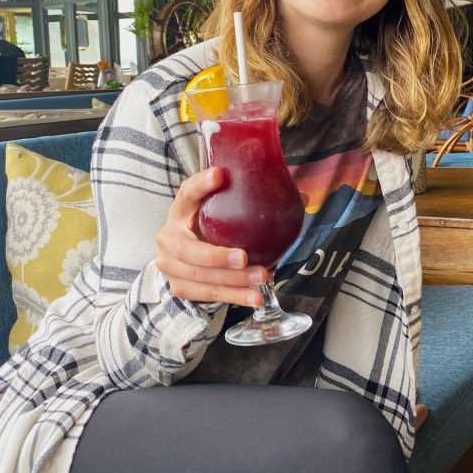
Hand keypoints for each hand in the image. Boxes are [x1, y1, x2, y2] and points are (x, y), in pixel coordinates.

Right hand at [156, 167, 266, 307]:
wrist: (187, 255)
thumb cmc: (212, 226)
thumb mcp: (223, 210)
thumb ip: (252, 200)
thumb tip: (303, 196)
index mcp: (181, 209)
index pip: (187, 192)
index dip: (200, 184)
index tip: (219, 175)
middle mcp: (169, 236)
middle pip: (189, 250)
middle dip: (217, 256)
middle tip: (245, 257)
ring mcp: (170, 265)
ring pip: (199, 277)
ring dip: (232, 281)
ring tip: (261, 278)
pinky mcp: (179, 286)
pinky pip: (206, 295)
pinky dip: (233, 297)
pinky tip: (254, 298)